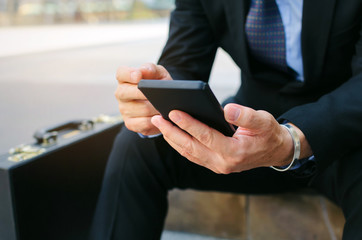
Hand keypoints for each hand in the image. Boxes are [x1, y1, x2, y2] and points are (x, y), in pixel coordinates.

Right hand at [115, 63, 171, 134]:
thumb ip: (151, 69)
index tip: (138, 76)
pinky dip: (154, 121)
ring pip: (140, 109)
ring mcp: (124, 109)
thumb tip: (144, 71)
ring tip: (165, 106)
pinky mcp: (130, 123)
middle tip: (159, 96)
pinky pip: (142, 123)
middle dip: (144, 94)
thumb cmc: (158, 85)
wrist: (162, 104)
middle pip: (126, 93)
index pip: (121, 73)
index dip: (129, 74)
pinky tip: (161, 117)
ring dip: (154, 108)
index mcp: (125, 78)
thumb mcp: (159, 74)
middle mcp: (121, 93)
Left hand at [151, 103, 310, 173]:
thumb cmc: (269, 133)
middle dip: (171, 132)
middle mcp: (223, 163)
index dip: (188, 124)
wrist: (275, 151)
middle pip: (191, 147)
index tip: (172, 112)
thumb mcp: (263, 121)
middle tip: (156, 118)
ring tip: (159, 125)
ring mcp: (217, 166)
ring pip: (189, 153)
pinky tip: (172, 134)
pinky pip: (193, 155)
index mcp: (234, 152)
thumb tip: (226, 109)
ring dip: (172, 139)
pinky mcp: (214, 165)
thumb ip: (245, 116)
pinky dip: (180, 145)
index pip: (205, 137)